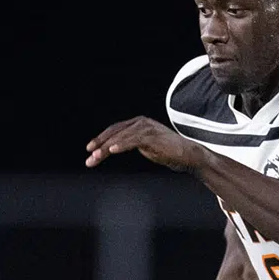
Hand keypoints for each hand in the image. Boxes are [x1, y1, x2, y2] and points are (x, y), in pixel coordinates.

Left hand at [85, 116, 209, 171]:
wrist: (188, 155)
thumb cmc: (168, 152)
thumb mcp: (145, 148)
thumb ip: (131, 144)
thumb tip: (115, 148)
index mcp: (137, 123)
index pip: (114, 130)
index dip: (101, 139)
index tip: (90, 150)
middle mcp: (140, 122)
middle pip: (115, 133)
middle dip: (100, 145)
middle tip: (89, 157)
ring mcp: (146, 128)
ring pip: (121, 137)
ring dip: (107, 148)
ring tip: (96, 157)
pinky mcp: (152, 136)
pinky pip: (133, 140)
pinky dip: (122, 145)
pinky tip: (112, 151)